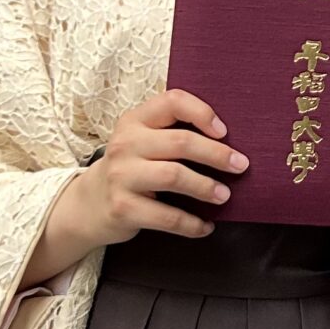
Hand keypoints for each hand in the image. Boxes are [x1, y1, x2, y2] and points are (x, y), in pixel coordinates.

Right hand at [21, 89, 242, 283]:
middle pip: (181, 142)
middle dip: (217, 154)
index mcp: (135, 120)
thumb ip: (173, 132)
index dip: (202, 113)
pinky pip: (166, 216)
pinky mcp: (123, 208)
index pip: (173, 102)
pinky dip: (191, 223)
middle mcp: (126, 144)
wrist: (89, 205)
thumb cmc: (131, 168)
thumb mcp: (142, 140)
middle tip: (240, 165)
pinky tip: (205, 226)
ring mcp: (122, 176)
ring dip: (206, 187)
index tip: (225, 132)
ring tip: (224, 196)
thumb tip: (229, 141)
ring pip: (174, 176)